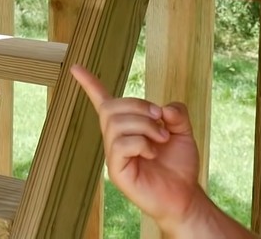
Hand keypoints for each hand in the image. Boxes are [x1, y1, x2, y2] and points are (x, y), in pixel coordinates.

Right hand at [71, 64, 201, 230]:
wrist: (184, 194)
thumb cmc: (179, 163)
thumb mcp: (182, 130)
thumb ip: (175, 112)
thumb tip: (163, 109)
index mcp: (126, 125)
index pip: (102, 100)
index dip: (89, 83)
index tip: (75, 66)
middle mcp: (115, 138)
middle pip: (112, 107)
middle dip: (139, 106)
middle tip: (161, 120)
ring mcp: (114, 155)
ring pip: (116, 124)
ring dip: (145, 126)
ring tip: (161, 139)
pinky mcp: (117, 170)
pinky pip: (121, 145)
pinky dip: (142, 143)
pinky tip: (152, 153)